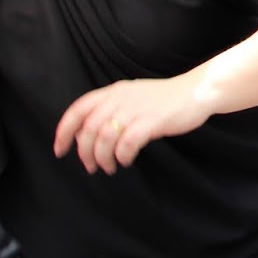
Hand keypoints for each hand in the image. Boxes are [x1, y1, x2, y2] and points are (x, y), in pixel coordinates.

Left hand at [53, 74, 211, 174]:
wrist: (197, 91)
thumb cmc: (165, 99)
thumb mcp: (133, 96)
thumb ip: (112, 108)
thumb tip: (89, 133)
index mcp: (114, 91)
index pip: (78, 109)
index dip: (64, 131)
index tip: (60, 150)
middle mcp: (121, 98)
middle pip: (89, 129)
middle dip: (84, 152)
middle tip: (90, 166)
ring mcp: (137, 109)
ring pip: (105, 138)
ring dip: (103, 158)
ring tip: (109, 166)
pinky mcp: (152, 121)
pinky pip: (127, 143)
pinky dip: (122, 156)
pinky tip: (126, 160)